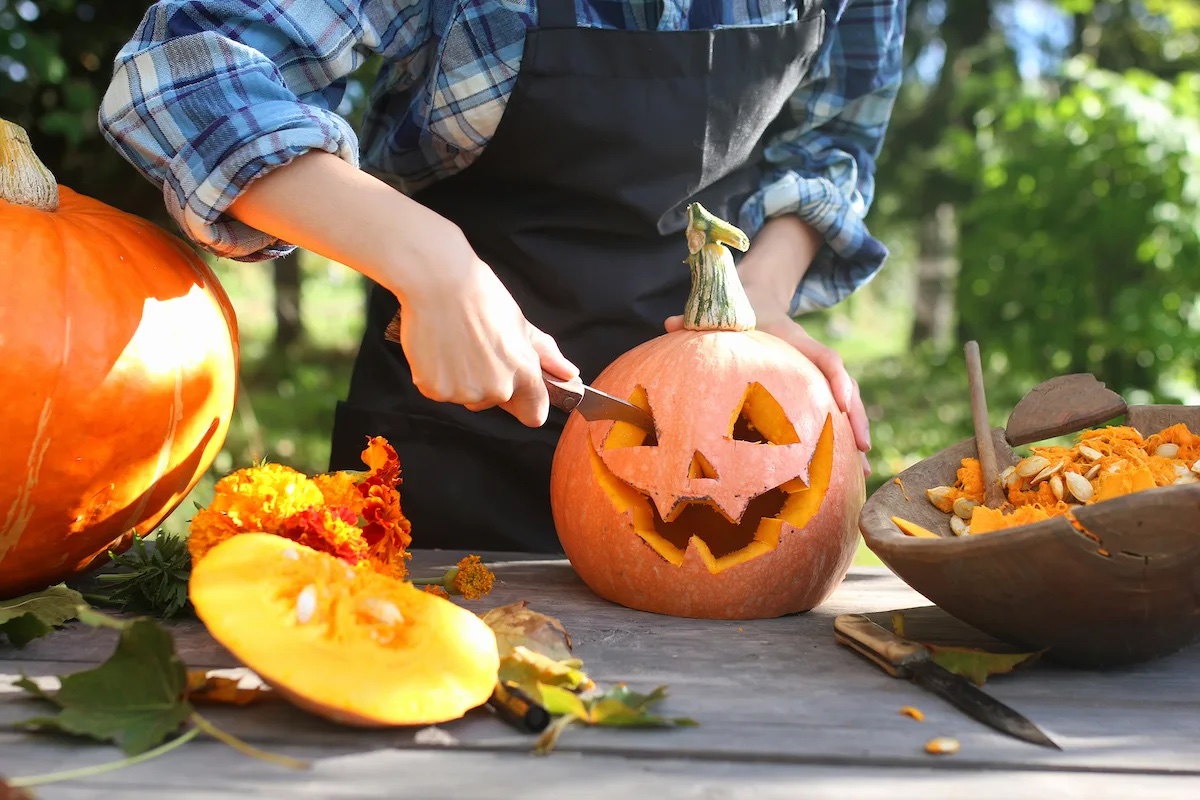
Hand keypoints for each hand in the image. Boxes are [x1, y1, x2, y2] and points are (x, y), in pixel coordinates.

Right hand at [224, 151, 577, 427]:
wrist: (422, 260)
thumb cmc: (471, 283)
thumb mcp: (510, 312)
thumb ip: (539, 349)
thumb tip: (568, 374)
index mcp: (518, 363)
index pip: (536, 408)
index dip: (531, 400)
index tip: (527, 393)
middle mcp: (492, 382)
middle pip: (492, 399)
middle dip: (484, 372)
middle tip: (470, 332)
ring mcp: (459, 387)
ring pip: (460, 393)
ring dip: (456, 367)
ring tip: (449, 327)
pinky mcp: (428, 383)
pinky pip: (435, 387)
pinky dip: (431, 366)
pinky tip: (428, 334)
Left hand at [664, 214, 870, 475]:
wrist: (758, 296)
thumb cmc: (738, 313)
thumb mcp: (720, 314)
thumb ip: (697, 320)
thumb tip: (669, 324)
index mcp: (793, 340)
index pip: (822, 357)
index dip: (833, 378)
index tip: (842, 403)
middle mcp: (810, 357)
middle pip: (843, 387)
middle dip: (856, 418)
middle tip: (863, 449)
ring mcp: (815, 373)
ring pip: (845, 404)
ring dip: (855, 436)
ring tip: (862, 474)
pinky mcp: (813, 387)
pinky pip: (832, 414)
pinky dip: (841, 439)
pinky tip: (845, 472)